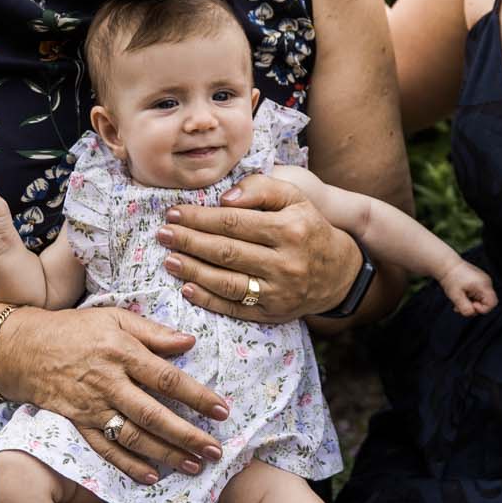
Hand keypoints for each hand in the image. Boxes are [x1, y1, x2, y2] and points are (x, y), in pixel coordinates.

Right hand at [0, 303, 232, 487]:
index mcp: (122, 352)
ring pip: (134, 437)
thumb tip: (190, 340)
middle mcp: (109, 383)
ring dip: (166, 454)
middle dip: (187, 436)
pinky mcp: (79, 424)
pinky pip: (107, 450)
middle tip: (215, 451)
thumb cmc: (75, 330)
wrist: (24, 350)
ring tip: (194, 466)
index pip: (167, 378)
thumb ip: (153, 331)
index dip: (197, 396)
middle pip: (154, 415)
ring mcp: (93, 407)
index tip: (222, 411)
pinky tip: (153, 476)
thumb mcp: (115, 317)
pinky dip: (129, 466)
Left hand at [155, 173, 361, 321]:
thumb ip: (261, 188)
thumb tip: (224, 199)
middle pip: (226, 252)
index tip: (175, 212)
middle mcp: (285, 263)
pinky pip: (234, 308)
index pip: (234, 223)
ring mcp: (279, 292)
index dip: (200, 218)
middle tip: (163, 234)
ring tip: (169, 259)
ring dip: (193, 271)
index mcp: (290, 229)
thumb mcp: (295, 198)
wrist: (339, 272)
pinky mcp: (273, 314)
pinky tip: (187, 288)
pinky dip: (208, 299)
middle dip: (189, 242)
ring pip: (227, 282)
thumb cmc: (309, 227)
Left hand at [438, 259, 496, 316]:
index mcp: (483, 285)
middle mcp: (486, 282)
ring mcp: (483, 281)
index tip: (470, 305)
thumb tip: (471, 313)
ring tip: (457, 302)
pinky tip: (460, 297)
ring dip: (470, 304)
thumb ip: (464, 307)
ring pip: (482, 299)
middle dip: (474, 308)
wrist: (447, 265)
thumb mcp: (455, 296)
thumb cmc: (451, 278)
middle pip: (487, 302)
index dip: (482, 309)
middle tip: (460, 306)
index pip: (492, 303)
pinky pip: (478, 294)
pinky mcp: (479, 281)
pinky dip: (470, 298)